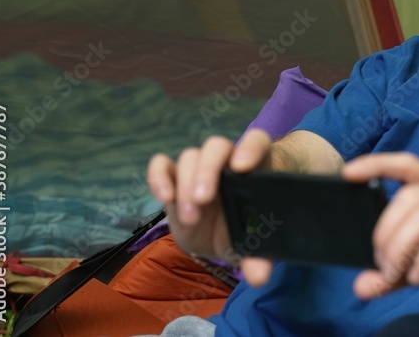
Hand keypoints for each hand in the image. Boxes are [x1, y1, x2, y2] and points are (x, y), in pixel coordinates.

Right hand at [147, 128, 274, 284]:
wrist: (228, 234)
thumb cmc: (250, 228)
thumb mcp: (255, 244)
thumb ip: (259, 257)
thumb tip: (258, 277)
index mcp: (257, 167)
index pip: (256, 142)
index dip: (250, 148)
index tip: (242, 167)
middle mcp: (227, 161)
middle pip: (216, 147)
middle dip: (208, 171)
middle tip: (204, 200)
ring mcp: (200, 168)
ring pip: (190, 157)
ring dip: (186, 185)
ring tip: (191, 218)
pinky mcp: (176, 178)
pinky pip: (162, 165)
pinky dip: (159, 176)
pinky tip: (164, 197)